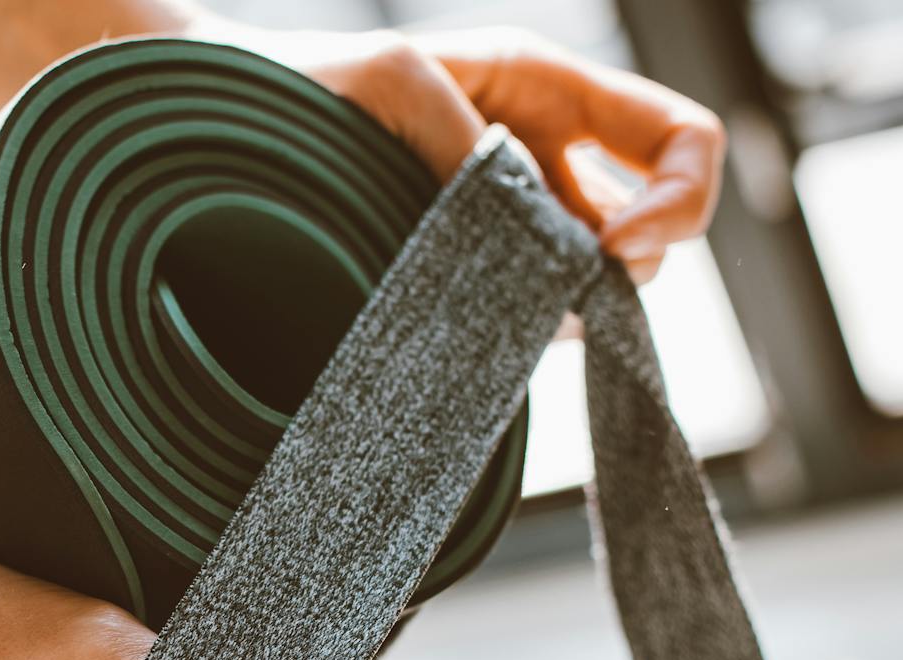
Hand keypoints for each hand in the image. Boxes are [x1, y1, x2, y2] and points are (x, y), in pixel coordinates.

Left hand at [211, 21, 724, 284]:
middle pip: (651, 233)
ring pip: (590, 292)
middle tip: (548, 289)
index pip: (681, 139)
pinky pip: (525, 328)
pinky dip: (513, 339)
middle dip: (623, 270)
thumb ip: (473, 142)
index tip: (618, 248)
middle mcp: (543, 163)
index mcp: (549, 93)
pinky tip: (460, 331)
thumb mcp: (397, 77)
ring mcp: (509, 231)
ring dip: (563, 312)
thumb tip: (539, 237)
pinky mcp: (468, 287)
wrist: (220, 136)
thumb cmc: (303, 83)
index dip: (682, 197)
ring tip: (485, 306)